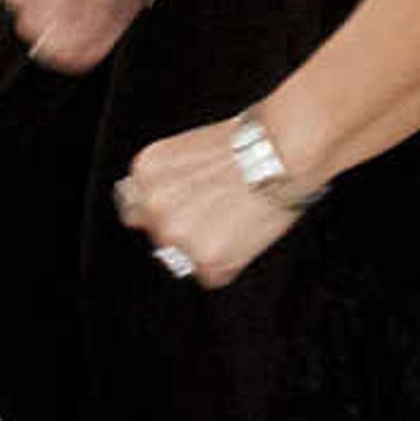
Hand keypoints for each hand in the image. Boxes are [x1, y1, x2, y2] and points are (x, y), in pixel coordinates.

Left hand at [113, 117, 298, 289]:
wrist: (278, 152)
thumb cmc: (246, 145)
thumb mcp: (187, 149)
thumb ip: (169, 181)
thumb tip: (172, 206)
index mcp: (145, 173)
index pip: (141, 209)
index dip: (168, 211)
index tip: (187, 209)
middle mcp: (153, 207)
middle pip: (162, 235)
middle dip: (187, 229)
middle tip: (219, 213)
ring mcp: (177, 235)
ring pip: (186, 258)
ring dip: (207, 247)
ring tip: (236, 219)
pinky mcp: (206, 259)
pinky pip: (213, 275)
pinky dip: (231, 262)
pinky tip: (245, 233)